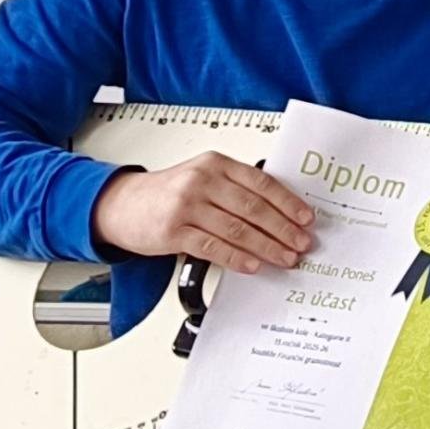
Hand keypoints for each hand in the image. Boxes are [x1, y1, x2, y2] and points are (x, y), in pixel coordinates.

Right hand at [91, 155, 313, 275]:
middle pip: (253, 207)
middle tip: (301, 243)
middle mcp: (202, 181)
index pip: (261, 182)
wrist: (123, 204)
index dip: (288, 202)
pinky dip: (236, 257)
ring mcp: (187, 206)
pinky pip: (212, 247)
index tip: (306, 219)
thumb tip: (279, 213)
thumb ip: (235, 188)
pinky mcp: (174, 231)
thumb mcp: (202, 178)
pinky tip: (252, 265)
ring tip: (284, 258)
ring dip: (266, 247)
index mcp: (215, 164)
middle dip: (283, 229)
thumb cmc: (168, 193)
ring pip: (237, 229)